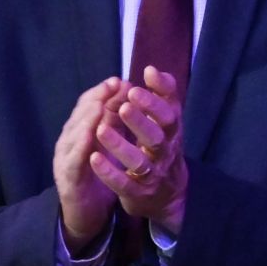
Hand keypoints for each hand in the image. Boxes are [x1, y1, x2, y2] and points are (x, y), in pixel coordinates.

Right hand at [52, 79, 122, 254]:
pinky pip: (73, 162)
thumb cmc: (98, 176)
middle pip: (80, 115)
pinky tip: (90, 139)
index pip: (88, 105)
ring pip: (73, 135)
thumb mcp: (108, 146)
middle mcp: (69, 142)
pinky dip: (81, 148)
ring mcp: (64, 159)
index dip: (102, 92)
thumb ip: (114, 124)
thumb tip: (126, 97)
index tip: (119, 80)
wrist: (85, 213)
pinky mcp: (67, 179)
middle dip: (96, 99)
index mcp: (80, 132)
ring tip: (100, 106)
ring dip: (87, 119)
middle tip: (112, 87)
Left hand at [89, 65, 186, 235]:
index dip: (157, 98)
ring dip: (120, 145)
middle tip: (124, 105)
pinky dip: (109, 172)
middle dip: (141, 121)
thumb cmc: (163, 148)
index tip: (140, 82)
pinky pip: (123, 184)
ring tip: (102, 129)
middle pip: (156, 137)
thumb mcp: (168, 124)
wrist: (169, 196)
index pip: (170, 113)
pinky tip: (94, 159)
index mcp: (172, 133)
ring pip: (138, 161)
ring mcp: (152, 174)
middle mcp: (165, 153)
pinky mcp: (137, 192)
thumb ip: (163, 96)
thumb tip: (151, 69)